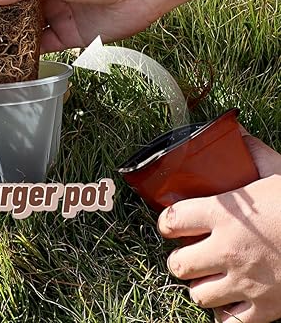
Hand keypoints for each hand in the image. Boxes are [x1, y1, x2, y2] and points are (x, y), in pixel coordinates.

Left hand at [158, 133, 280, 322]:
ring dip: (201, 286)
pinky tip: (231, 300)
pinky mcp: (266, 310)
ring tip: (210, 275)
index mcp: (224, 215)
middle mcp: (228, 250)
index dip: (167, 222)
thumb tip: (237, 132)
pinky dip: (226, 314)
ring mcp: (246, 283)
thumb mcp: (277, 172)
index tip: (172, 222)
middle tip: (191, 251)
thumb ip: (252, 153)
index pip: (171, 221)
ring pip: (198, 294)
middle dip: (181, 258)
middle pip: (178, 264)